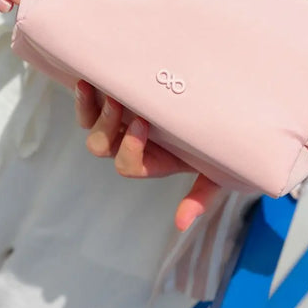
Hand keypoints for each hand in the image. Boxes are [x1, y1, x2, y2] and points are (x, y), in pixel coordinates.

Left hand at [75, 80, 221, 230]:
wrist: (223, 111)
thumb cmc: (218, 144)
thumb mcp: (216, 171)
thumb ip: (201, 196)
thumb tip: (182, 225)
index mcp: (152, 162)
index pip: (128, 164)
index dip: (129, 148)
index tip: (143, 123)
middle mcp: (132, 145)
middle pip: (102, 146)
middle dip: (107, 127)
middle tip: (119, 103)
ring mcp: (121, 124)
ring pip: (91, 127)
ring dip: (93, 112)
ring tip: (105, 91)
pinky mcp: (116, 103)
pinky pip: (89, 106)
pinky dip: (84, 98)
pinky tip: (86, 82)